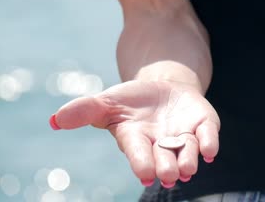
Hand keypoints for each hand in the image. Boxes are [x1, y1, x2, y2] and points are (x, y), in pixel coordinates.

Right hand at [50, 80, 219, 187]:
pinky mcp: (202, 125)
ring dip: (188, 160)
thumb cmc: (131, 102)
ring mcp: (184, 136)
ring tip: (187, 168)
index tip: (144, 172)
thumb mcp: (106, 103)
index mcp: (136, 141)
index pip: (138, 153)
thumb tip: (54, 121)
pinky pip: (208, 136)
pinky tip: (210, 150)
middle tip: (168, 174)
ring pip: (188, 152)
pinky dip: (209, 143)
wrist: (162, 90)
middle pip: (164, 158)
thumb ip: (83, 111)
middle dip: (167, 167)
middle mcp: (161, 145)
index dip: (141, 162)